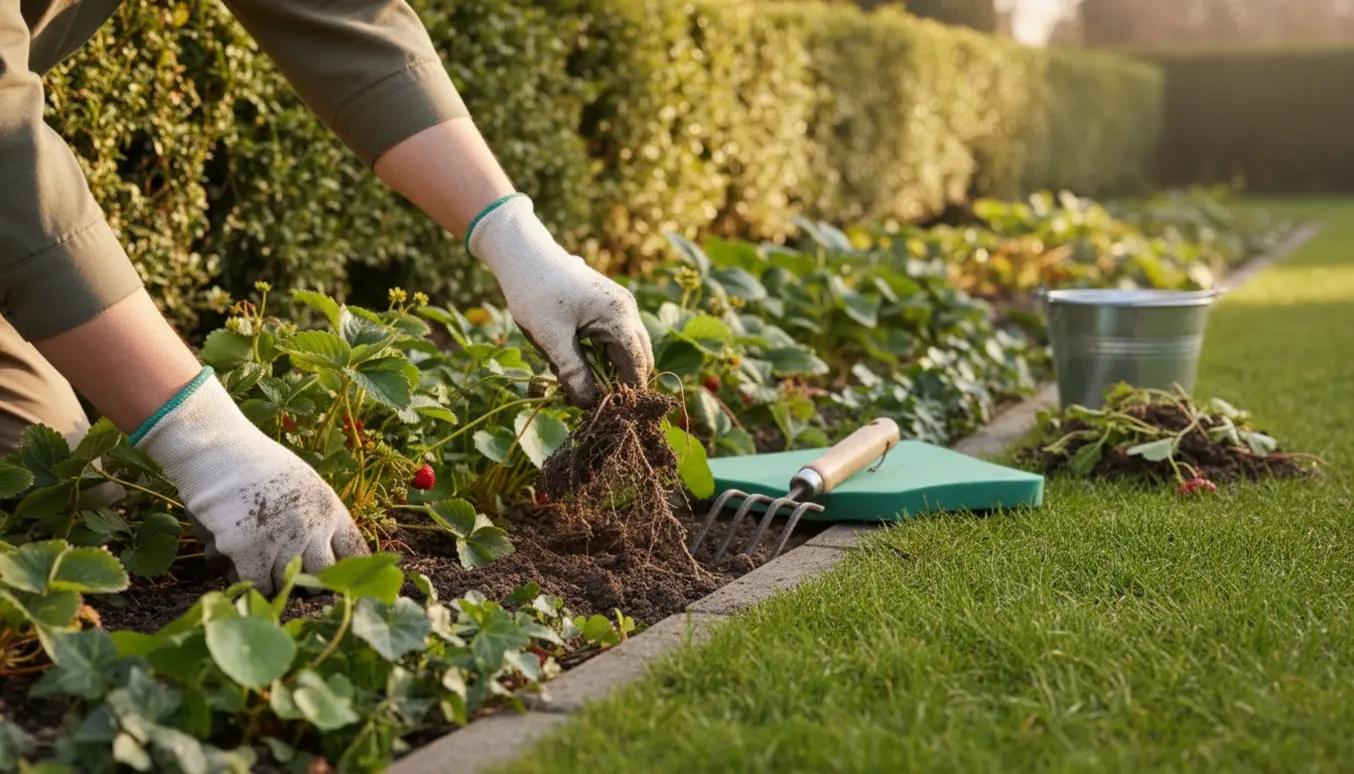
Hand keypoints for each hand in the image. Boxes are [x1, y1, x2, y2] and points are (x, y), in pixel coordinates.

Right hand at [135, 369, 368, 594]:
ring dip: (272, 578)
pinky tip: (242, 567)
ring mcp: (283, 539)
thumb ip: (316, 515)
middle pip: (323, 575)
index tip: (335, 579)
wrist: (217, 449)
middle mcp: (313, 526)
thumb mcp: (302, 483)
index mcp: (330, 508)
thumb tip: (323, 551)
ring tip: (255, 556)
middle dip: (308, 581)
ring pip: (287, 584)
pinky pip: (259, 586)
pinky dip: (251, 584)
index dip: (345, 570)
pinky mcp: (250, 550)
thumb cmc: (255, 464)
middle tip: (289, 574)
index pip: (355, 552)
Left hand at [468, 195, 653, 406]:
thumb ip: (573, 372)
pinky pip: (616, 338)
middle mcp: (627, 310)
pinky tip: (577, 361)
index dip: (626, 393)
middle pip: (640, 358)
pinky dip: (603, 355)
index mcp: (619, 317)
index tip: (609, 412)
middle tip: (594, 402)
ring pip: (628, 349)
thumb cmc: (535, 294)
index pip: (637, 366)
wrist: (524, 255)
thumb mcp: (551, 338)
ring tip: (581, 381)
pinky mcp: (609, 305)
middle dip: (621, 382)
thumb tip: (589, 404)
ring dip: (610, 369)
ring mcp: (621, 305)